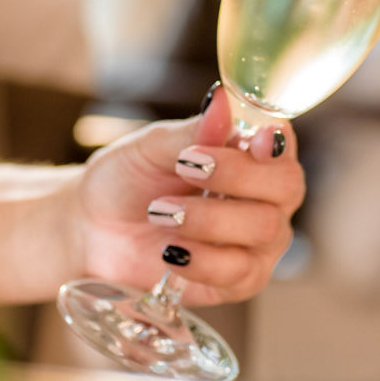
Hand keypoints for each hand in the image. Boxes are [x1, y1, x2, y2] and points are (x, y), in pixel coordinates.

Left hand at [71, 84, 304, 305]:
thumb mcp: (152, 147)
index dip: (277, 140)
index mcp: (252, 154)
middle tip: (187, 167)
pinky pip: (240, 272)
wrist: (93, 230)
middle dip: (237, 175)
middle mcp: (268, 197)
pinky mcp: (240, 281)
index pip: (283, 141)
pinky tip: (170, 250)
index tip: (255, 138)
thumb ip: (192, 131)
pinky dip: (202, 259)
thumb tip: (223, 99)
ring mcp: (259, 242)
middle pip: (286, 185)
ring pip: (264, 228)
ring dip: (208, 217)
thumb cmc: (129, 180)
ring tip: (160, 211)